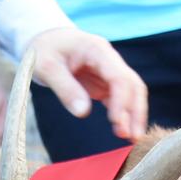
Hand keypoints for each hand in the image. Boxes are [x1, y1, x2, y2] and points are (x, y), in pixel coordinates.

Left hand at [25, 27, 147, 141]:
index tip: (116, 122)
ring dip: (133, 115)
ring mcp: (108, 72)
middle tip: (132, 137)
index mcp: (97, 50)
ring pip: (131, 93)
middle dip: (135, 111)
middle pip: (132, 85)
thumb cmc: (44, 49)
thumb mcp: (46, 67)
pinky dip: (124, 115)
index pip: (119, 76)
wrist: (45, 40)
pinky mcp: (104, 84)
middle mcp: (109, 60)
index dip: (121, 100)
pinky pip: (120, 99)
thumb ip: (65, 88)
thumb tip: (83, 113)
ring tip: (131, 140)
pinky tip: (123, 132)